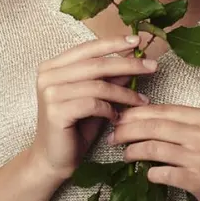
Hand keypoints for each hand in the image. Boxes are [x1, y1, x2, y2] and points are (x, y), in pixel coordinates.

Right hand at [27, 35, 158, 180]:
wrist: (53, 159)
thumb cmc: (75, 126)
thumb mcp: (96, 97)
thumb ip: (109, 77)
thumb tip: (133, 56)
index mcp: (53, 66)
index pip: (88, 48)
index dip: (113, 43)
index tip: (137, 40)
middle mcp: (48, 75)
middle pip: (96, 64)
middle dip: (127, 64)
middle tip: (152, 66)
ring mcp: (50, 93)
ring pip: (98, 85)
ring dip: (124, 92)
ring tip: (141, 100)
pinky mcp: (56, 111)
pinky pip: (93, 103)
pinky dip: (110, 109)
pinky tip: (117, 117)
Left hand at [109, 103, 199, 200]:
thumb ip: (179, 124)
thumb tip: (139, 118)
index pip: (163, 110)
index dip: (137, 113)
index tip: (119, 117)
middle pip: (155, 128)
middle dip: (128, 130)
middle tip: (113, 136)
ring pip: (156, 149)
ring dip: (134, 152)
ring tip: (124, 154)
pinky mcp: (198, 179)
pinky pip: (164, 173)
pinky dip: (151, 173)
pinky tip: (146, 174)